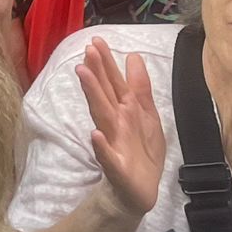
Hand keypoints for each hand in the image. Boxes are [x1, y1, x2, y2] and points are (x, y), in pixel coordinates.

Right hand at [76, 37, 165, 219]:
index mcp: (124, 110)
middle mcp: (115, 122)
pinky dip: (101, 146)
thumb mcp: (147, 115)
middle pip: (105, 95)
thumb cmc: (141, 150)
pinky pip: (107, 155)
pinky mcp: (115, 166)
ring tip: (84, 76)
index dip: (105, 63)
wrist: (139, 190)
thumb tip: (133, 55)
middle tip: (87, 52)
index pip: (113, 83)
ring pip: (102, 116)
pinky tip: (94, 135)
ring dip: (93, 97)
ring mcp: (113, 143)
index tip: (95, 41)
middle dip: (96, 73)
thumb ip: (139, 87)